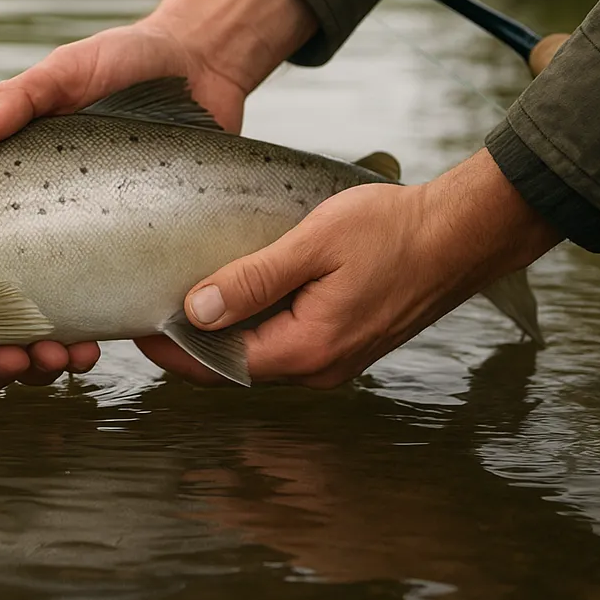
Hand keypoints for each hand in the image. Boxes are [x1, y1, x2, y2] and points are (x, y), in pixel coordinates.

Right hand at [0, 0, 317, 388]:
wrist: (199, 68)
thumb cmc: (122, 64)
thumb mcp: (69, 71)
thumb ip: (26, 94)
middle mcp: (29, 229)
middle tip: (4, 362)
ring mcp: (76, 249)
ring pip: (33, 332)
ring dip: (31, 360)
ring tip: (54, 358)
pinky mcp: (128, 258)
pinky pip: (97, 318)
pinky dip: (85, 342)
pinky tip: (92, 348)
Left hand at [137, 148, 560, 387]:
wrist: (460, 234)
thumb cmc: (392, 231)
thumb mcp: (313, 244)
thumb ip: (253, 279)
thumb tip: (197, 310)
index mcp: (308, 348)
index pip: (220, 364)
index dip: (175, 349)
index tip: (139, 327)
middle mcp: (321, 366)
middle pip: (236, 368)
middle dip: (191, 348)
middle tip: (152, 314)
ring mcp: (337, 358)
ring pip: (260, 358)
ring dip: (221, 339)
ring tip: (183, 307)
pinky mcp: (347, 341)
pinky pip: (285, 345)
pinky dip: (252, 330)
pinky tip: (237, 302)